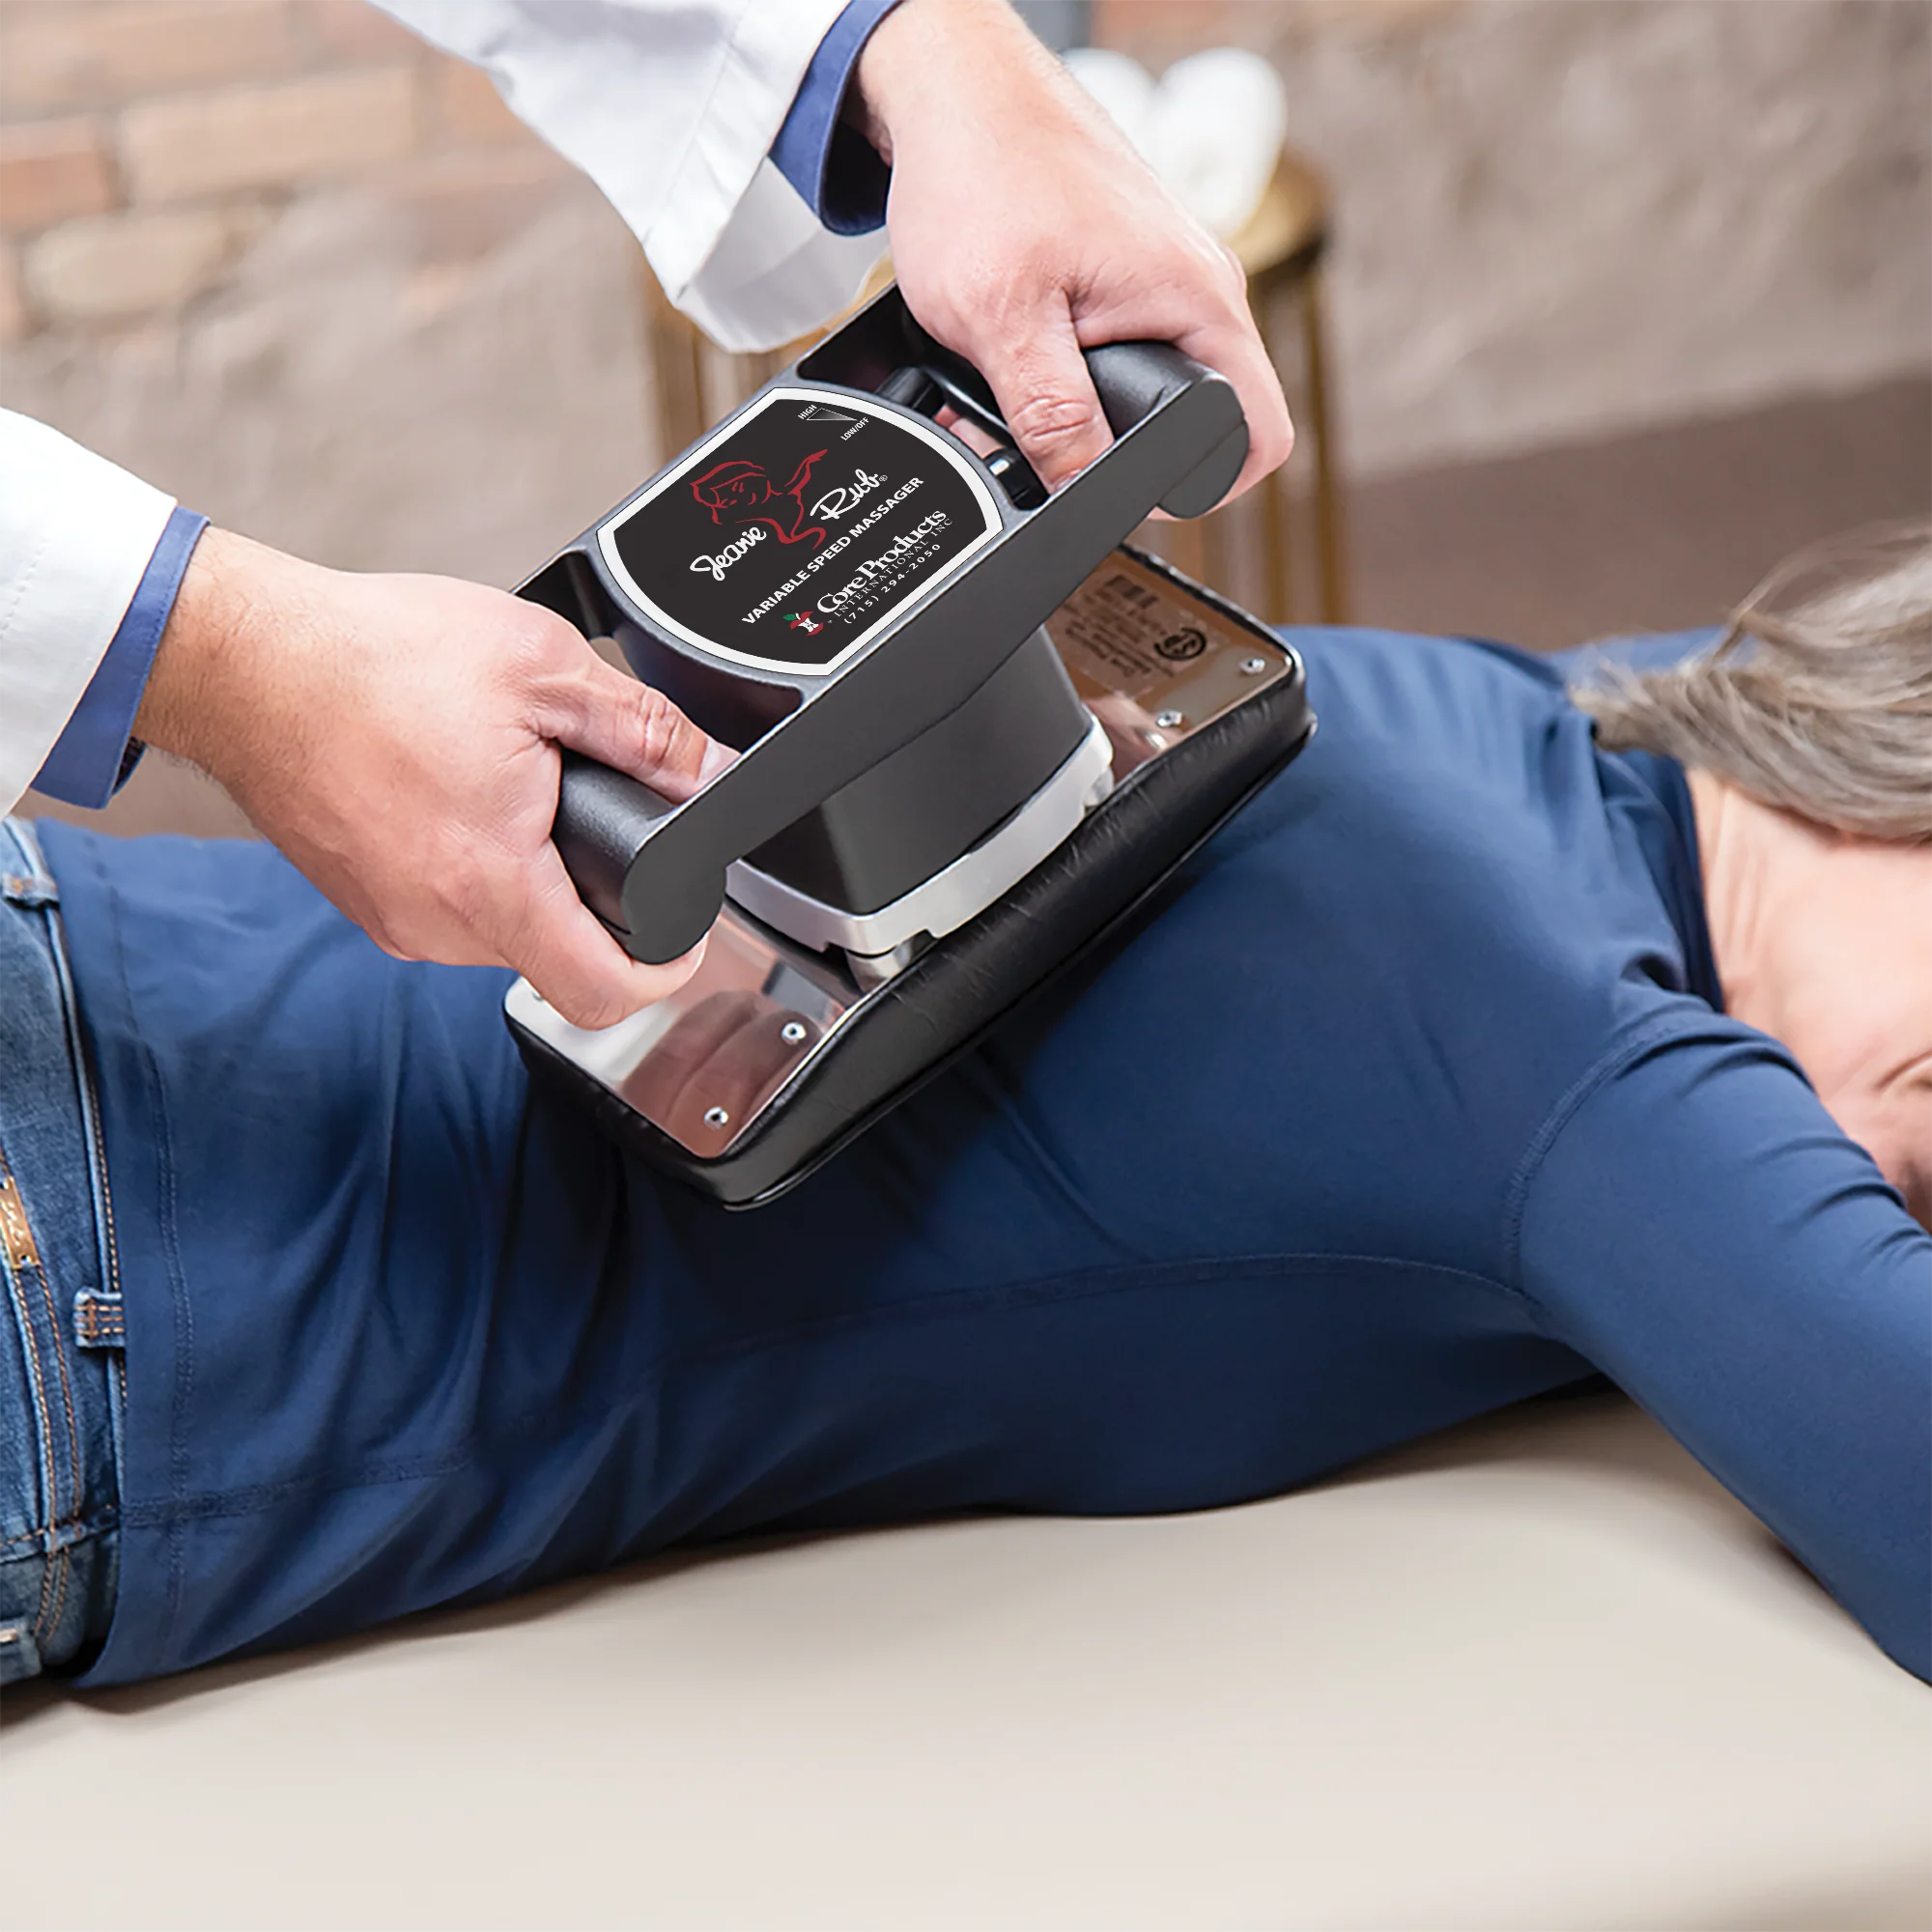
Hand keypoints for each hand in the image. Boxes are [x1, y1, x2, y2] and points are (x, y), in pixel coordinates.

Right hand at [137, 528, 723, 1028]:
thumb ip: (645, 728)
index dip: (667, 975)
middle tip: (603, 823)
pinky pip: (450, 907)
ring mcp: (395, 919)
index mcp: (490, 881)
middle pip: (559, 958)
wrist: (243, 660)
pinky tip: (470, 799)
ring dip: (534, 878)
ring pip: (504, 931)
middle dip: (598, 900)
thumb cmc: (368, 659)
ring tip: (527, 796)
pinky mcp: (366, 900)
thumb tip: (711, 769)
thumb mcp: (541, 666)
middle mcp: (437, 923)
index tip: (686, 941)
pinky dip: (479, 865)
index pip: (603, 993)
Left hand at [853, 0, 1293, 503]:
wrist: (949, 87)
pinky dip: (1064, 370)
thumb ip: (1052, 418)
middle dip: (1121, 454)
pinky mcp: (1121, 273)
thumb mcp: (1004, 320)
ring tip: (1016, 396)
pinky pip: (1113, 348)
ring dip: (1081, 414)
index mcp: (1199, 302)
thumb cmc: (982, 169)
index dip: (1203, 489)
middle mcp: (1196, 290)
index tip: (1130, 499)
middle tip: (1051, 451)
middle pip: (1196, 420)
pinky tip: (1012, 359)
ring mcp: (1161, 279)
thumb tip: (1085, 496)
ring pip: (1146, 387)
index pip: (1258, 435)